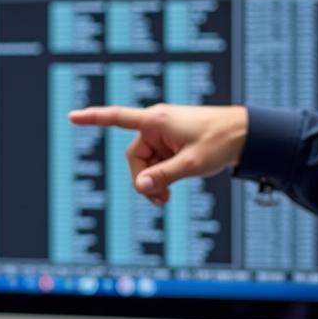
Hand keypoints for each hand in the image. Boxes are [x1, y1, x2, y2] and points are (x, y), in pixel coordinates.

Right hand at [68, 104, 247, 205]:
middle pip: (134, 157)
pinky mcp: (172, 141)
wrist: (245, 135)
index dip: (93, 118)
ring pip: (145, 163)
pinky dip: (161, 176)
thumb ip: (164, 177)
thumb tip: (141, 186)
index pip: (117, 118)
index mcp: (156, 121)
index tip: (72, 116)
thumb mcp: (192, 165)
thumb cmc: (220, 141)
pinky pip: (157, 162)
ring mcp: (164, 133)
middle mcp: (156, 124)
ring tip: (166, 199)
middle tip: (159, 202)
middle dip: (143, 179)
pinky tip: (170, 189)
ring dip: (153, 181)